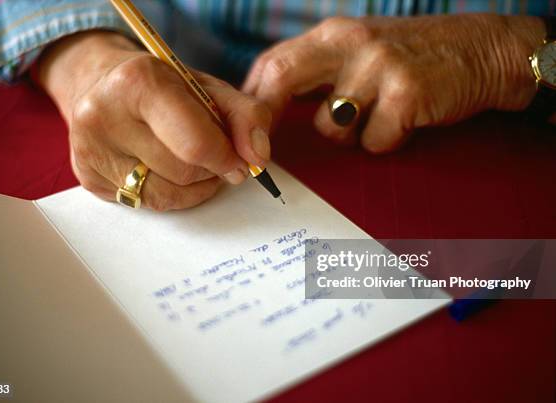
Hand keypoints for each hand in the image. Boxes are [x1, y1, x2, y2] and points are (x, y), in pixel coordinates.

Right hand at [37, 31, 270, 209]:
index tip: (239, 160)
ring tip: (191, 162)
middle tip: (213, 154)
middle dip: (209, 169)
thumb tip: (258, 158)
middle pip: (184, 172)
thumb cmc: (164, 87)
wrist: (102, 84)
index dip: (227, 158)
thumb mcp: (210, 88)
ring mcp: (89, 150)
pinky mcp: (87, 178)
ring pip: (165, 195)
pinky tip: (166, 171)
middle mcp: (103, 115)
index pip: (196, 144)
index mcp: (138, 82)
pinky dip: (169, 194)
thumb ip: (247, 116)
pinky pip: (146, 203)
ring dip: (192, 187)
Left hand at [243, 14, 544, 152]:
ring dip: (346, 139)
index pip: (272, 64)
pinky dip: (383, 144)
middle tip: (262, 156)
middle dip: (263, 121)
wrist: (479, 51)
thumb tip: (266, 112)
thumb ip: (315, 75)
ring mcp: (377, 66)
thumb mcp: (356, 53)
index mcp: (331, 35)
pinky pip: (372, 142)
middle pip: (282, 78)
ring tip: (375, 120)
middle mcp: (348, 43)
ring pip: (330, 126)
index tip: (242, 135)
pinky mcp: (406, 93)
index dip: (250, 102)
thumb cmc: (408, 60)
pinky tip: (403, 124)